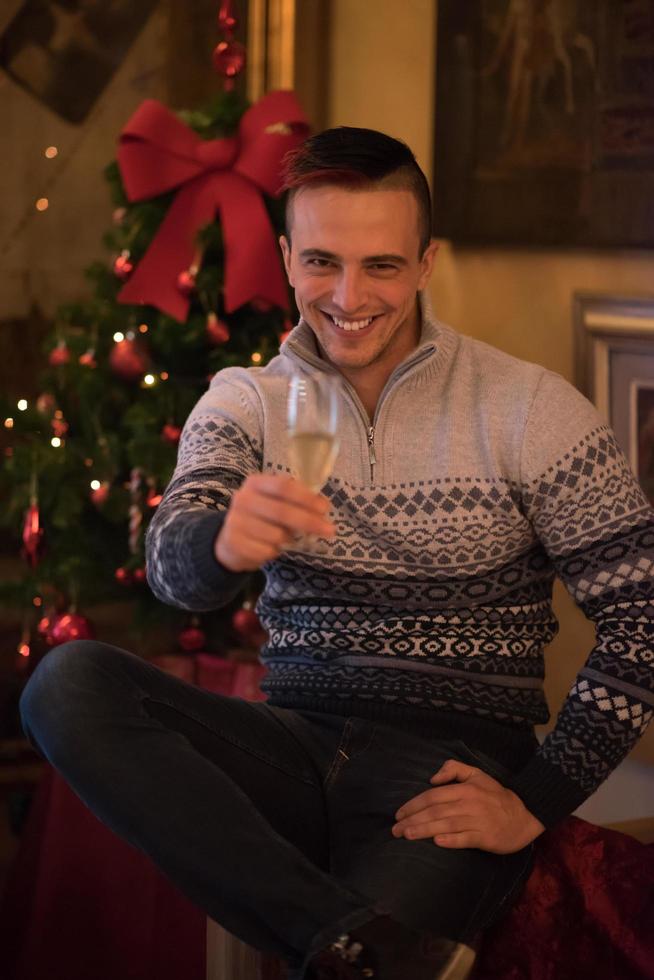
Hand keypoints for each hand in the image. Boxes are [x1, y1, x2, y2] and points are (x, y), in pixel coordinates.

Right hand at [215, 473, 335, 571]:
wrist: (230, 541)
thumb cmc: (261, 518)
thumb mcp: (275, 503)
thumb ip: (296, 501)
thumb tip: (323, 506)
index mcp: (255, 483)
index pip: (283, 486)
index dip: (306, 498)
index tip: (324, 509)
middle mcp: (243, 499)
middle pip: (282, 511)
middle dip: (309, 522)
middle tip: (330, 530)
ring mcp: (235, 521)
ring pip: (276, 535)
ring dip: (289, 541)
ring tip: (286, 540)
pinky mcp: (233, 543)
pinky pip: (266, 551)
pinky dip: (274, 552)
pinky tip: (270, 548)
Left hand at [391, 758, 544, 853]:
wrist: (525, 814)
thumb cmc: (496, 795)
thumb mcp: (477, 774)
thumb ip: (454, 769)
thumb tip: (432, 778)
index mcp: (464, 788)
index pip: (433, 795)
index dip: (413, 804)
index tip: (398, 814)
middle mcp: (468, 803)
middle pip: (435, 811)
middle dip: (412, 819)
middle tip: (395, 829)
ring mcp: (477, 821)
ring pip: (445, 824)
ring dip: (424, 830)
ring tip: (407, 835)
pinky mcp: (485, 837)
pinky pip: (465, 838)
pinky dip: (450, 840)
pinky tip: (436, 842)